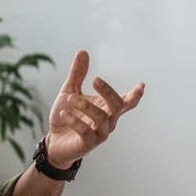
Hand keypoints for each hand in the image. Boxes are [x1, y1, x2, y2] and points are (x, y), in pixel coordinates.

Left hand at [45, 50, 143, 167]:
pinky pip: (86, 131)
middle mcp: (108, 121)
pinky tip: (64, 113)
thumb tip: (83, 51)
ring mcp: (100, 134)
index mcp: (107, 108)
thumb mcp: (69, 91)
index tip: (142, 85)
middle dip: (108, 92)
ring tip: (69, 98)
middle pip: (117, 105)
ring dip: (85, 106)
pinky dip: (75, 120)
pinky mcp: (88, 144)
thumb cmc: (66, 116)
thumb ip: (78, 74)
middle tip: (95, 80)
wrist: (54, 141)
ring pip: (101, 117)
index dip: (135, 95)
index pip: (126, 102)